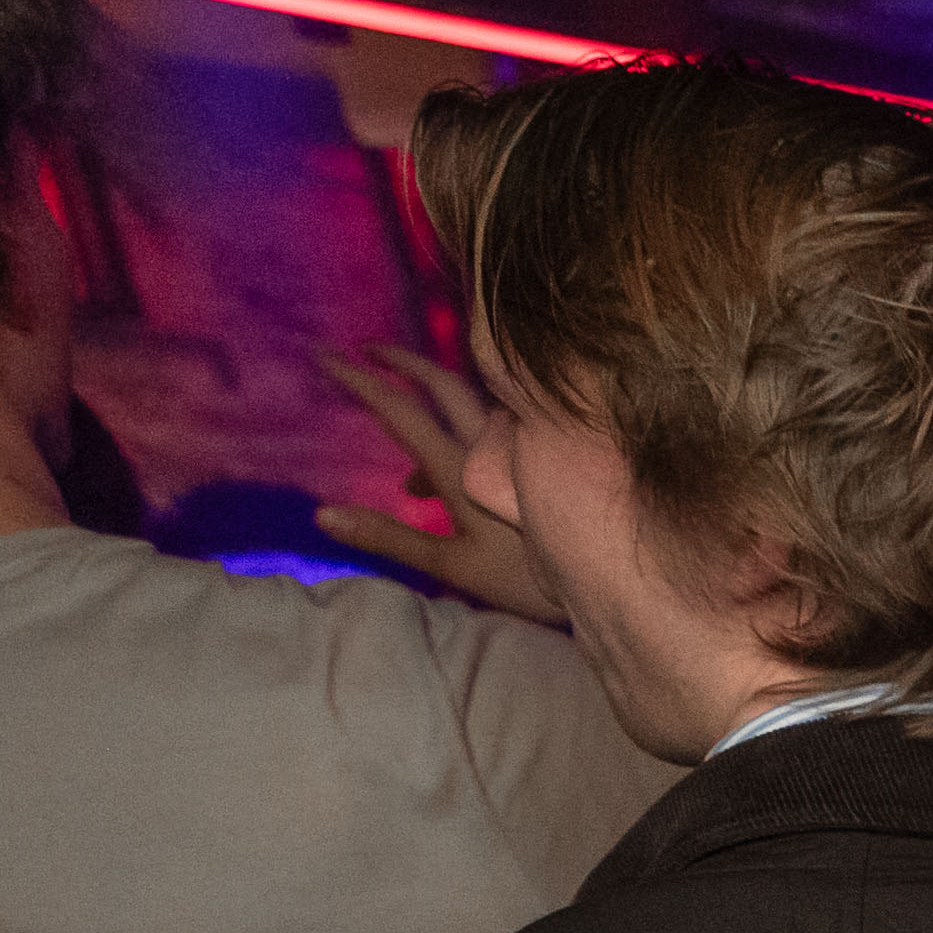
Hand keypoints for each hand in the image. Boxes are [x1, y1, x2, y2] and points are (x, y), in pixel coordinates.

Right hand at [308, 343, 559, 623]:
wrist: (609, 582)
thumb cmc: (528, 581)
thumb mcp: (452, 565)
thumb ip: (388, 539)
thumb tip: (322, 516)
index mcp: (463, 468)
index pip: (401, 410)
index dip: (360, 380)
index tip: (325, 357)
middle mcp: (493, 445)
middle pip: (442, 383)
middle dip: (401, 361)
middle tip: (366, 351)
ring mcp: (523, 446)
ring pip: (470, 404)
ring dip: (430, 395)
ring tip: (396, 414)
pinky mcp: (543, 456)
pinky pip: (491, 428)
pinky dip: (457, 433)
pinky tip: (436, 477)